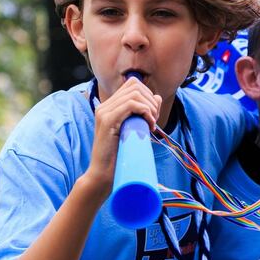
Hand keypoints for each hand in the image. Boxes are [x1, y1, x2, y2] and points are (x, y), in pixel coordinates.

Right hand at [86, 77, 161, 199]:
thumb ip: (143, 113)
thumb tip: (156, 97)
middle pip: (134, 85)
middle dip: (151, 100)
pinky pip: (131, 105)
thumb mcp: (134, 130)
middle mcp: (104, 106)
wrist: (103, 174)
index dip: (147, 95)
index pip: (132, 84)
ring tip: (151, 124)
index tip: (152, 115)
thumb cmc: (119, 156)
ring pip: (135, 94)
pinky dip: (146, 112)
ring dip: (150, 107)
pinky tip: (148, 126)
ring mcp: (104, 112)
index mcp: (109, 107)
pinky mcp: (108, 120)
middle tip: (153, 120)